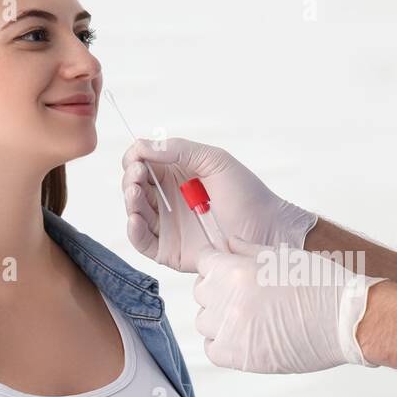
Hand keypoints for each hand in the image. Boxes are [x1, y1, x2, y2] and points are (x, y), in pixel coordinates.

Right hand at [121, 137, 317, 273]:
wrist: (266, 228)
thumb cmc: (246, 193)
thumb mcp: (214, 160)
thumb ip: (180, 149)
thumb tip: (143, 145)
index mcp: (176, 176)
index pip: (143, 164)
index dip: (135, 159)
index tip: (137, 158)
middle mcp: (168, 200)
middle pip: (135, 187)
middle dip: (131, 179)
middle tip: (137, 174)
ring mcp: (167, 226)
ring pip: (136, 212)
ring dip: (130, 201)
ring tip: (135, 192)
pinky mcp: (169, 250)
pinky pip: (143, 242)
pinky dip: (134, 231)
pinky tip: (135, 218)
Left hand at [193, 236, 386, 372]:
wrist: (345, 320)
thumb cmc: (322, 287)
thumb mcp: (282, 256)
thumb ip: (247, 250)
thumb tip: (229, 244)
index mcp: (235, 271)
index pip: (203, 261)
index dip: (215, 262)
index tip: (223, 267)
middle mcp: (228, 300)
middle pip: (201, 291)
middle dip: (217, 288)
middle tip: (241, 292)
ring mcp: (232, 331)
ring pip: (204, 321)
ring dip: (219, 317)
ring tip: (246, 315)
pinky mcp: (240, 357)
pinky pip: (212, 349)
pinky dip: (222, 343)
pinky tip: (242, 335)